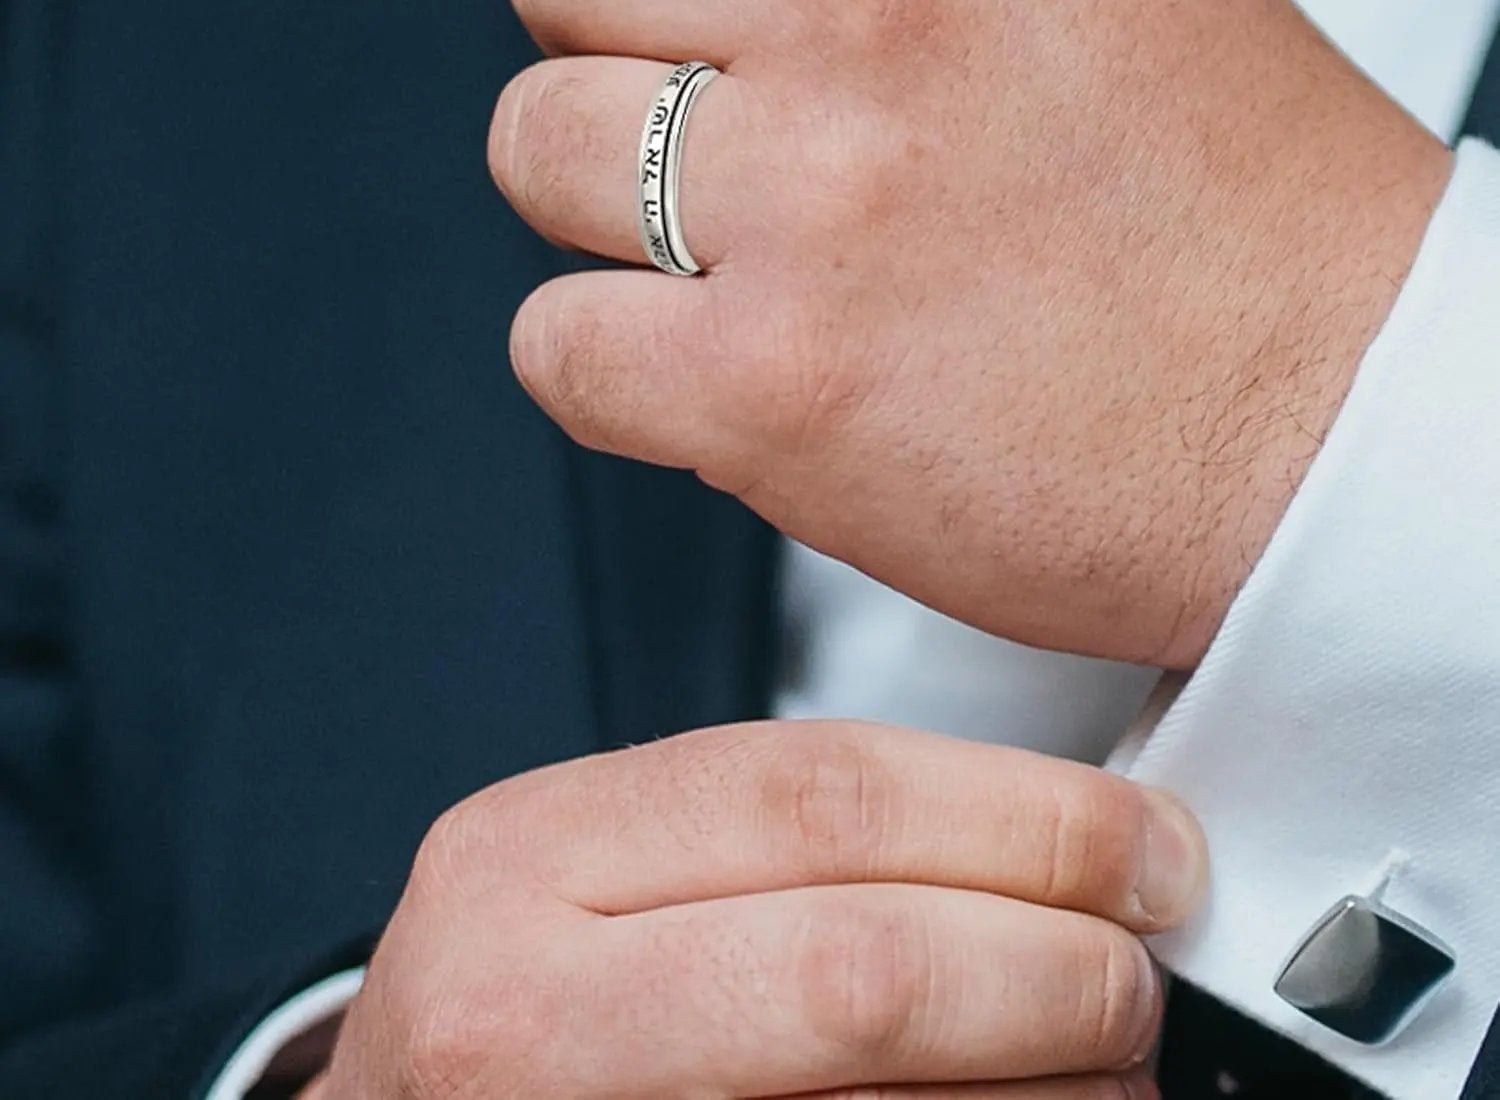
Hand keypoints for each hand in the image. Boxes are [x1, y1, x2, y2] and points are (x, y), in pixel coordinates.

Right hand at [317, 720, 1203, 1097]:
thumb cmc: (518, 1016)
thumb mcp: (591, 876)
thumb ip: (773, 839)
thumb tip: (1034, 838)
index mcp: (526, 858)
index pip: (819, 797)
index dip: (1018, 816)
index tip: (1138, 840)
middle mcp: (519, 1006)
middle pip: (858, 963)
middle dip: (1055, 962)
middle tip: (1139, 962)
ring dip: (1047, 1080)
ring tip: (1103, 1052)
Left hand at [490, 0, 1451, 668]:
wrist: (1334, 414)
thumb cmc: (1222, 188)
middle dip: (595, 44)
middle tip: (692, 117)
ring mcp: (806, 199)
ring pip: (531, 149)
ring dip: (604, 209)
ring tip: (730, 255)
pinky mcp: (767, 389)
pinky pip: (555, 346)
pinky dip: (611, 364)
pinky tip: (714, 368)